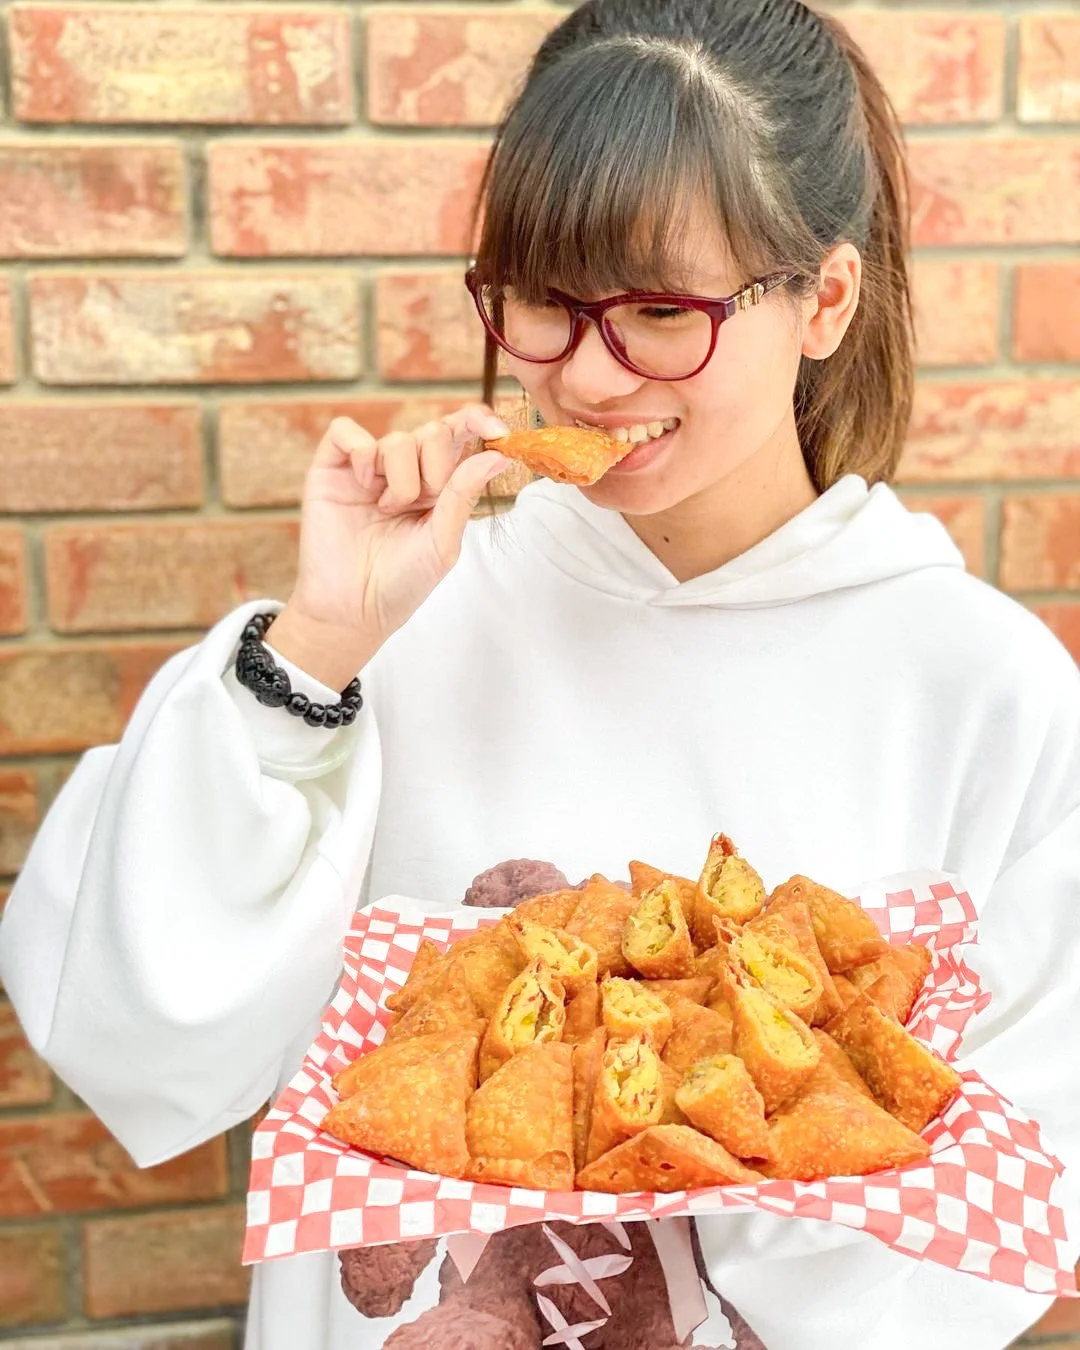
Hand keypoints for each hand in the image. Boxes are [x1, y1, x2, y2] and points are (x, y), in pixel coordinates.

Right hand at [266, 406, 510, 689]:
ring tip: (387, 511)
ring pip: (398, 438)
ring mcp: (367, 468)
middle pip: (433, 432)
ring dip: (401, 478)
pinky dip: (362, 451)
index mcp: (437, 486)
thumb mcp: (443, 541)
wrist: (352, 610)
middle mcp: (404, 471)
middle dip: (437, 468)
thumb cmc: (400, 583)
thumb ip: (464, 495)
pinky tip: (365, 484)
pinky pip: (346, 431)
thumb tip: (499, 457)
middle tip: (421, 504)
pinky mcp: (332, 469)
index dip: (478, 421)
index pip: (459, 436)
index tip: (496, 430)